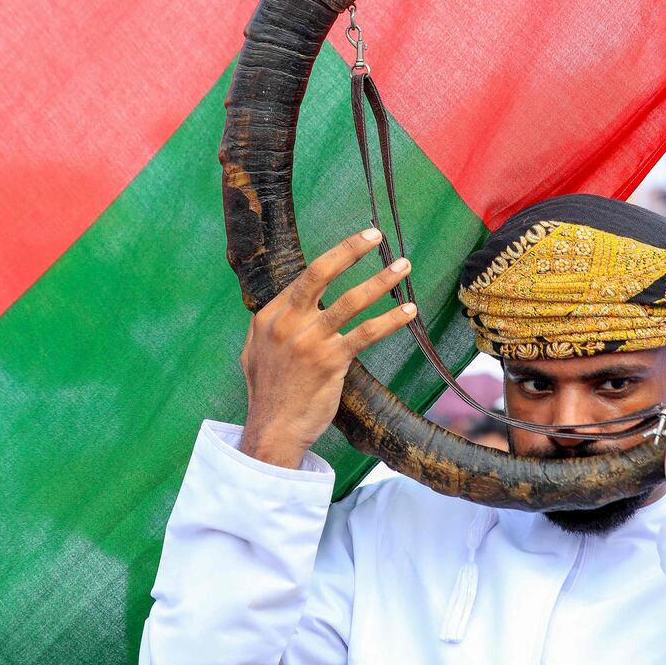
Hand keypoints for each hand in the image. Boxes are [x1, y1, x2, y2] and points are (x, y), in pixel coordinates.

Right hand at [239, 228, 415, 468]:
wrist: (272, 431)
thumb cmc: (269, 391)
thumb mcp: (257, 351)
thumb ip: (274, 324)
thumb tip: (289, 305)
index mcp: (269, 316)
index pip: (305, 277)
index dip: (335, 257)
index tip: (358, 242)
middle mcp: (287, 323)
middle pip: (320, 273)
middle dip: (349, 249)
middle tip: (375, 233)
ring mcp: (309, 341)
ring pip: (350, 301)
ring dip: (381, 280)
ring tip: (403, 264)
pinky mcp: (330, 362)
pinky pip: (366, 333)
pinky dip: (390, 319)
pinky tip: (408, 310)